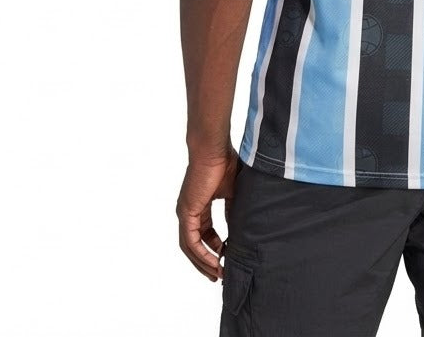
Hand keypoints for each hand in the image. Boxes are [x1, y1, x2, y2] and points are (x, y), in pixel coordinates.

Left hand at [176, 142, 239, 281]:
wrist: (213, 149)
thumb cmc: (224, 162)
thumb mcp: (232, 192)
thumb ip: (232, 210)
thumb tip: (237, 227)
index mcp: (198, 206)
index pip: (204, 234)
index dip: (214, 248)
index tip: (227, 258)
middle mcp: (188, 212)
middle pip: (194, 245)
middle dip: (206, 261)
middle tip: (219, 275)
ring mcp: (185, 213)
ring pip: (190, 247)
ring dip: (203, 262)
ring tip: (218, 274)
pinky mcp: (186, 213)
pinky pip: (191, 242)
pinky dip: (201, 254)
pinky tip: (214, 261)